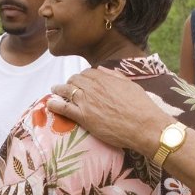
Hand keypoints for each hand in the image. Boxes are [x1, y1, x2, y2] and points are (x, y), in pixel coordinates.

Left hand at [48, 67, 172, 154]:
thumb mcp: (130, 84)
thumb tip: (101, 68)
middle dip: (70, 83)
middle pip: (74, 80)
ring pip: (67, 91)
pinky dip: (55, 104)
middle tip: (67, 87)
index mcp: (105, 78)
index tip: (80, 82)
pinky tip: (50, 104)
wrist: (144, 125)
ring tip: (54, 91)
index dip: (82, 77)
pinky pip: (64, 108)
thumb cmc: (141, 106)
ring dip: (59, 90)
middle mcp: (94, 87)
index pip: (87, 73)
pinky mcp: (84, 116)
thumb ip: (114, 75)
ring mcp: (87, 101)